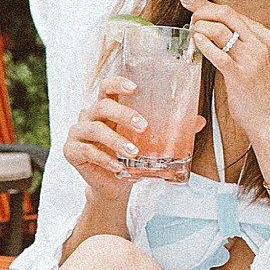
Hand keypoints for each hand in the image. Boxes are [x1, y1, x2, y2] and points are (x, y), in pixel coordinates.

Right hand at [63, 79, 200, 197]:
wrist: (114, 186)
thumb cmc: (130, 157)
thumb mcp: (149, 142)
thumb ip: (171, 130)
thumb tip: (199, 121)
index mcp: (107, 107)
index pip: (107, 86)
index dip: (118, 83)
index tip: (135, 87)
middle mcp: (89, 115)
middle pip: (102, 106)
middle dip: (123, 114)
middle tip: (144, 126)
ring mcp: (78, 132)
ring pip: (95, 130)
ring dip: (116, 140)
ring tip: (134, 152)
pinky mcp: (71, 151)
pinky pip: (88, 151)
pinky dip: (105, 160)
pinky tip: (119, 168)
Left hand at [181, 0, 269, 144]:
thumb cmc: (257, 91)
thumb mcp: (253, 60)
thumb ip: (237, 43)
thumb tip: (208, 28)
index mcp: (264, 36)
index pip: (232, 11)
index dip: (206, 4)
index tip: (189, 0)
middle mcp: (260, 43)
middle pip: (226, 14)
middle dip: (201, 12)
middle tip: (189, 20)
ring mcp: (252, 59)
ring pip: (221, 29)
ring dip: (200, 28)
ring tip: (192, 35)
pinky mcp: (241, 75)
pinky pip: (219, 54)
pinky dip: (204, 45)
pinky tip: (196, 43)